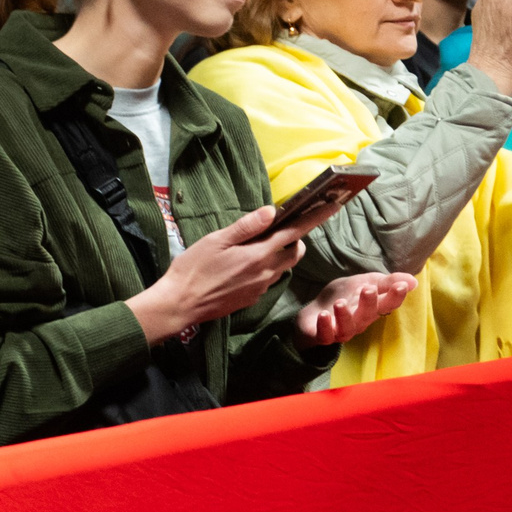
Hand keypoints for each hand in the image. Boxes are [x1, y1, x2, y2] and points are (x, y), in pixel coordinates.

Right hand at [127, 205, 305, 344]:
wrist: (181, 304)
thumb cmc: (193, 268)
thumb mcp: (215, 241)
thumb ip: (246, 227)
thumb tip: (271, 211)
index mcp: (258, 255)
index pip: (293, 233)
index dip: (312, 219)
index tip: (330, 207)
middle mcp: (265, 272)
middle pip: (295, 253)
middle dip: (295, 240)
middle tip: (278, 230)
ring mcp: (260, 288)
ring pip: (282, 267)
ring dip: (279, 255)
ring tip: (257, 248)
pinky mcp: (252, 298)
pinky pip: (268, 279)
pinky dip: (265, 269)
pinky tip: (243, 267)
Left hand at [294, 270, 416, 346]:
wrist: (316, 311)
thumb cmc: (346, 297)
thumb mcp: (365, 283)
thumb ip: (387, 282)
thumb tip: (413, 281)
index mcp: (372, 308)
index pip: (388, 304)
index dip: (395, 296)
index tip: (401, 286)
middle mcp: (359, 322)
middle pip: (367, 315)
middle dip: (369, 303)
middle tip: (368, 289)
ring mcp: (341, 330)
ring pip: (347, 328)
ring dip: (344, 316)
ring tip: (340, 303)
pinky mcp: (323, 335)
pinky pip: (325, 336)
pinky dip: (324, 326)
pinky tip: (323, 315)